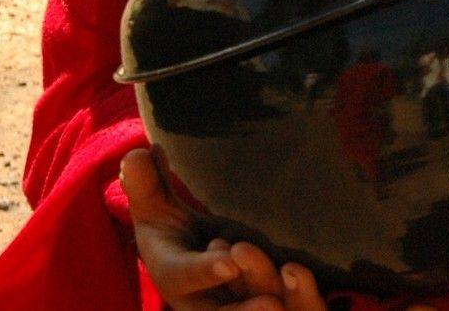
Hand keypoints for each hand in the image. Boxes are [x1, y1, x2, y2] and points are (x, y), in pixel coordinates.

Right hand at [120, 147, 283, 309]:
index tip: (228, 260)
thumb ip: (146, 185)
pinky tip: (312, 299)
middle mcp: (200, 301)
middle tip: (269, 302)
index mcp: (173, 275)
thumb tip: (136, 154)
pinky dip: (293, 309)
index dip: (205, 271)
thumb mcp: (156, 209)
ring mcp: (229, 308)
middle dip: (242, 309)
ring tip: (292, 301)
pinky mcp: (254, 306)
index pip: (184, 276)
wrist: (187, 258)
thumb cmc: (172, 232)